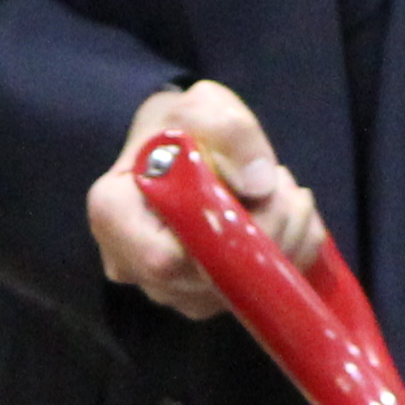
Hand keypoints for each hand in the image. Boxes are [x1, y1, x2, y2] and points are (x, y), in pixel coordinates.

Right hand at [87, 80, 323, 319]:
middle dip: (268, 231)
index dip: (221, 234)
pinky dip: (291, 253)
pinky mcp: (206, 298)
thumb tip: (261, 185)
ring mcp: (171, 290)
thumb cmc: (182, 127)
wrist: (182, 149)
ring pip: (240, 290)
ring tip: (285, 190)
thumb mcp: (203, 106)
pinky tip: (290, 215)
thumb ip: (231, 131)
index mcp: (113, 214)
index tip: (252, 190)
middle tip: (284, 182)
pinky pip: (261, 293)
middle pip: (209, 277)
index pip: (162, 257)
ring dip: (285, 239)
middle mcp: (134, 265)